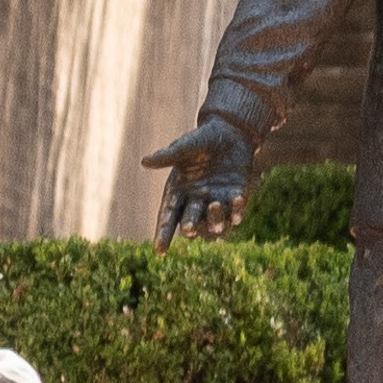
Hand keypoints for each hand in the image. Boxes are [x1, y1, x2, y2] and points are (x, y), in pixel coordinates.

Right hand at [141, 118, 255, 243]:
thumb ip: (167, 156)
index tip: (160, 251)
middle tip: (189, 228)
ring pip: (214, 223)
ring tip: (215, 204)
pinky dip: (238, 209)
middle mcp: (196, 201)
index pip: (168, 216)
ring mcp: (217, 202)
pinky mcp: (236, 198)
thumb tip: (145, 161)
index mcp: (178, 191)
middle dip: (189, 226)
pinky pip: (236, 212)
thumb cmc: (202, 139)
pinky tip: (238, 198)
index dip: (163, 233)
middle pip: (190, 222)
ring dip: (215, 219)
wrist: (230, 131)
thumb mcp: (184, 147)